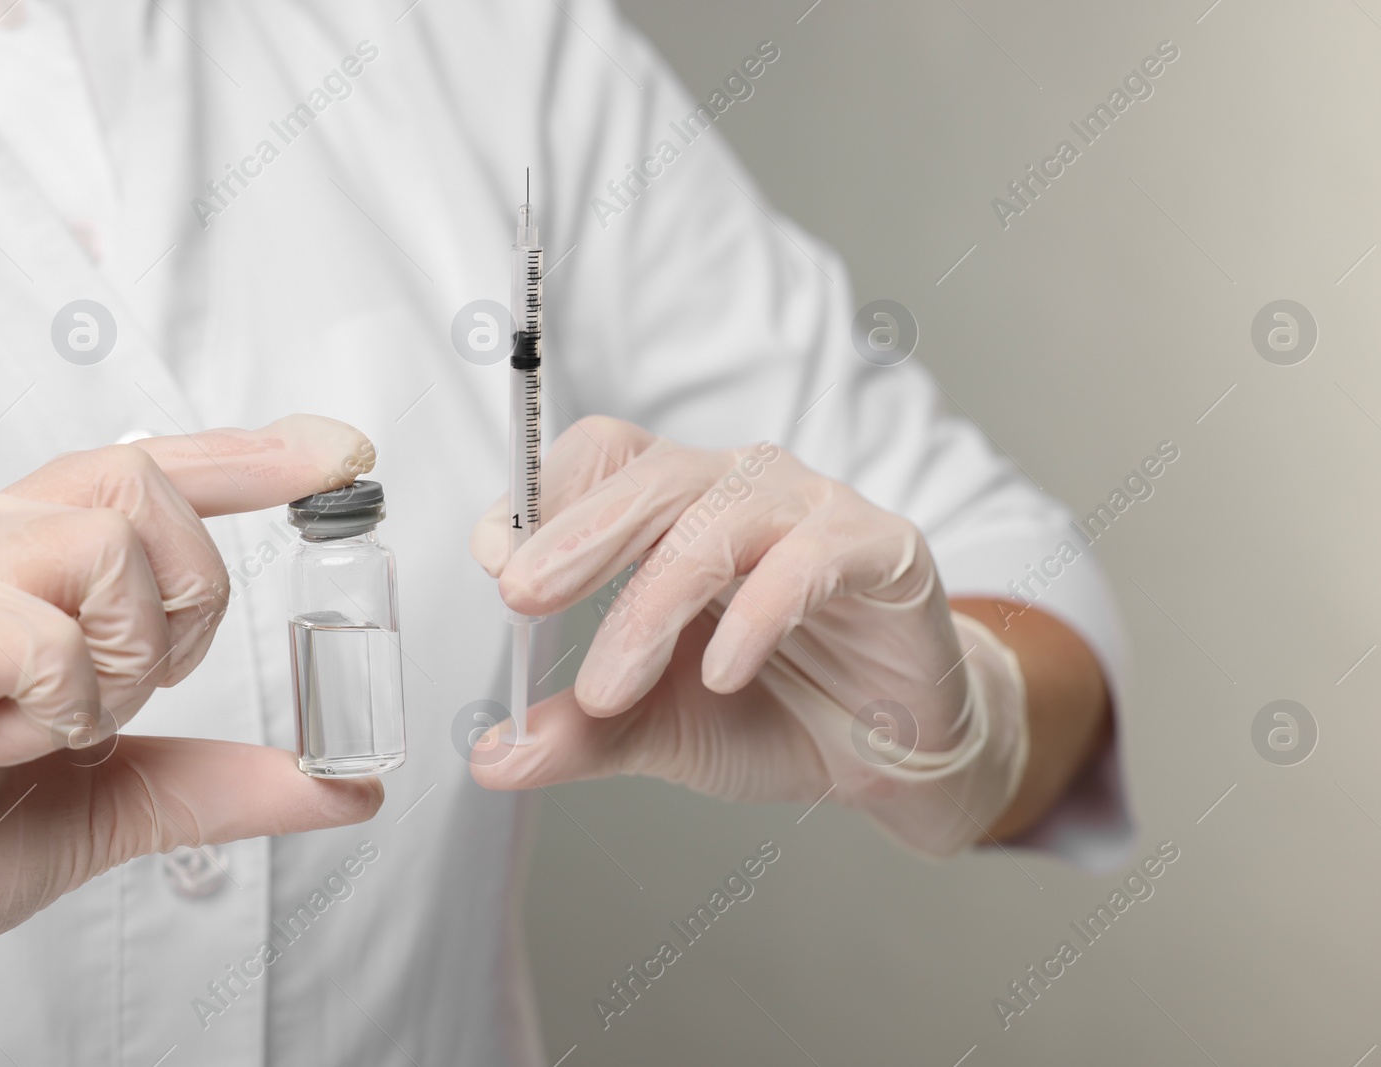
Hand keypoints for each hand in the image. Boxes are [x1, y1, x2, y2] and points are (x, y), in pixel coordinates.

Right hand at [0, 416, 382, 979]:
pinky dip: (60, 705)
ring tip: (57, 727)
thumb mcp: (104, 808)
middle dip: (191, 590)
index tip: (336, 453)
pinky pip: (43, 633)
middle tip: (144, 684)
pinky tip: (5, 746)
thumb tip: (341, 787)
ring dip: (125, 656)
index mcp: (15, 576)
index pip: (140, 478)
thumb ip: (217, 784)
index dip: (246, 457)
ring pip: (105, 544)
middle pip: (137, 484)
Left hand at [468, 417, 1027, 856]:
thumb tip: (489, 756)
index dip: (540, 499)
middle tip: (522, 597)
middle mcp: (739, 489)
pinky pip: (810, 559)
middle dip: (578, 534)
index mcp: (675, 509)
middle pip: (650, 473)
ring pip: (718, 518)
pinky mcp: (881, 548)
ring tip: (611, 686)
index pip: (600, 459)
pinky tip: (724, 672)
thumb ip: (581, 735)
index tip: (496, 564)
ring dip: (653, 601)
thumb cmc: (772, 712)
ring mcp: (812, 511)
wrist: (890, 752)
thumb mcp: (658, 730)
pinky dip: (757, 613)